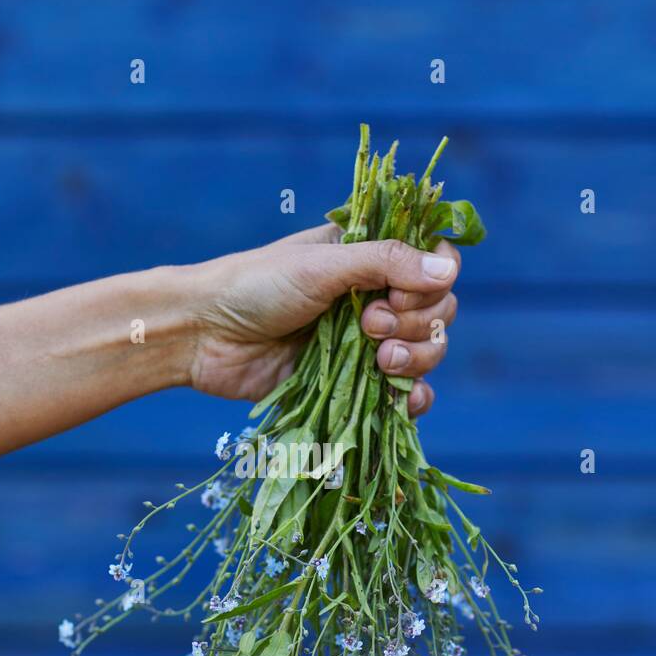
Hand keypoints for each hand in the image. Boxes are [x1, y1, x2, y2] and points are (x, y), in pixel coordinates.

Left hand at [186, 223, 460, 415]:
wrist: (206, 337)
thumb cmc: (256, 286)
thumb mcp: (322, 266)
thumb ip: (386, 263)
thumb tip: (450, 270)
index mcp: (371, 256)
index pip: (436, 263)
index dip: (431, 281)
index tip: (398, 291)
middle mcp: (376, 296)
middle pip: (438, 311)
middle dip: (416, 322)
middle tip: (370, 325)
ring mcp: (367, 342)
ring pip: (427, 352)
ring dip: (416, 358)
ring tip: (378, 359)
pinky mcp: (354, 383)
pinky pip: (404, 394)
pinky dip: (413, 398)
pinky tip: (404, 399)